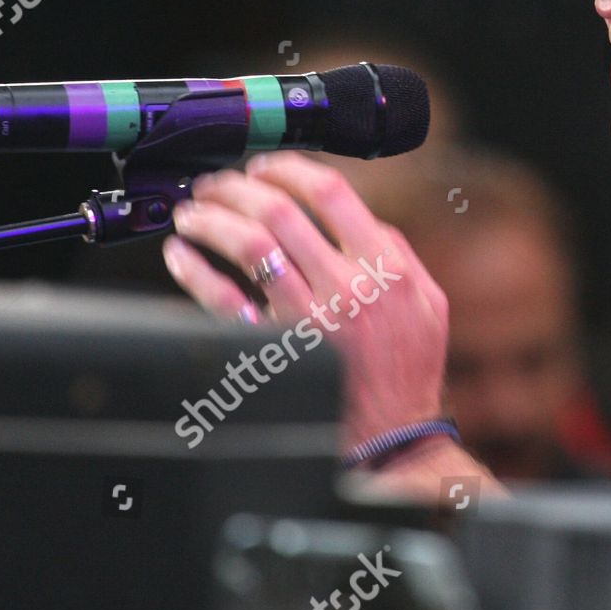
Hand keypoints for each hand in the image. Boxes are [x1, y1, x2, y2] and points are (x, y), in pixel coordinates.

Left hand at [160, 151, 449, 455]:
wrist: (394, 441)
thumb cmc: (408, 372)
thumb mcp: (429, 304)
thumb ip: (399, 254)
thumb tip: (362, 217)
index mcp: (387, 268)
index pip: (331, 193)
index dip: (289, 170)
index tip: (266, 168)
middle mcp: (348, 287)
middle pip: (280, 211)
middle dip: (238, 188)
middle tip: (217, 185)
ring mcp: (308, 319)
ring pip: (249, 246)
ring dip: (212, 220)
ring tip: (193, 212)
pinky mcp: (275, 352)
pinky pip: (223, 301)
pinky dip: (195, 271)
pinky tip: (180, 254)